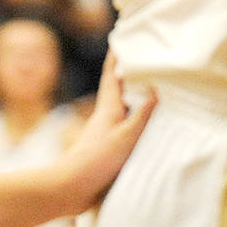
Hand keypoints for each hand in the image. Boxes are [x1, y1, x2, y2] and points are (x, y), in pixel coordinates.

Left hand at [58, 52, 154, 212]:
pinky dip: (133, 118)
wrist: (71, 188)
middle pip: (116, 88)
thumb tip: (156, 88)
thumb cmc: (98, 159)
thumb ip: (143, 114)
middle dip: (127, 73)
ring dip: (132, 97)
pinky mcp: (104, 148)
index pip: (112, 75)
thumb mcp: (127, 135)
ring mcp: (103, 132)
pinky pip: (123, 125)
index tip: (121, 38)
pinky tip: (143, 125)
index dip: (116, 57)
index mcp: (108, 107)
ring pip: (120, 107)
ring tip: (150, 89)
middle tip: (142, 59)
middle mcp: (105, 116)